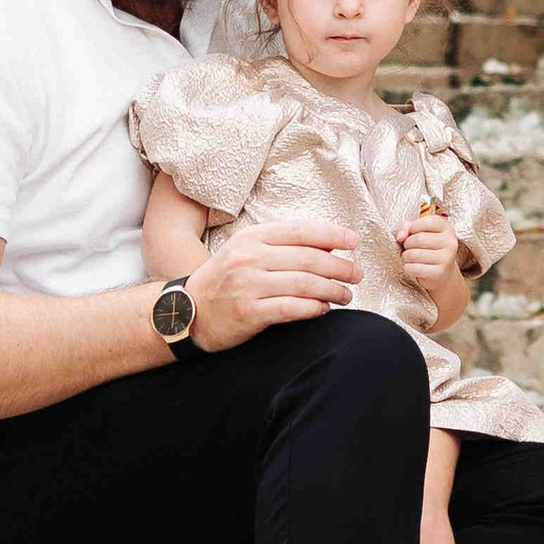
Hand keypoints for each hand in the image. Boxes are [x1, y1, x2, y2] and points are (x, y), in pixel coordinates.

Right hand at [187, 213, 358, 351]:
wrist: (186, 312)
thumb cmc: (223, 280)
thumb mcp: (247, 252)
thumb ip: (282, 246)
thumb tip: (330, 244)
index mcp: (252, 238)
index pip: (301, 230)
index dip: (332, 234)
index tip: (353, 241)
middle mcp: (250, 258)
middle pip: (309, 258)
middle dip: (340, 266)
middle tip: (356, 274)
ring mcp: (248, 286)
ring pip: (305, 283)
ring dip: (333, 289)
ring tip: (346, 294)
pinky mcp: (249, 313)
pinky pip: (292, 308)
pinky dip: (314, 308)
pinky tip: (323, 309)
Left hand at [396, 210, 457, 287]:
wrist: (442, 273)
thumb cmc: (428, 248)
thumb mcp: (419, 231)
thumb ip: (407, 227)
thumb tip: (400, 236)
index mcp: (446, 228)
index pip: (428, 222)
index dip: (413, 227)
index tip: (411, 233)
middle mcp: (450, 242)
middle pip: (419, 239)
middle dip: (407, 244)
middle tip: (408, 248)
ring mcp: (446, 258)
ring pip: (415, 255)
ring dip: (406, 257)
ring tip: (409, 258)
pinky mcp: (439, 273)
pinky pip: (415, 268)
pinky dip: (408, 268)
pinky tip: (412, 267)